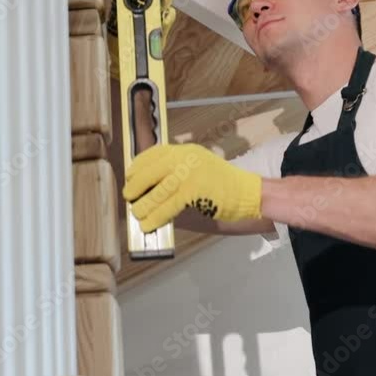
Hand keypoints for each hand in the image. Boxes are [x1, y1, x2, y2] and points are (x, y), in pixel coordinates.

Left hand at [122, 143, 262, 232]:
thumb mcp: (197, 167)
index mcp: (184, 151)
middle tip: (129, 197)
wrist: (247, 193)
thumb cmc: (220, 184)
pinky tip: (149, 224)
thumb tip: (146, 189)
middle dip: (135, 186)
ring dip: (143, 205)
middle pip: (150, 171)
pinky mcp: (194, 191)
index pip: (153, 153)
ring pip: (157, 191)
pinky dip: (156, 217)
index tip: (130, 177)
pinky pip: (168, 206)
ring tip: (137, 214)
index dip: (138, 166)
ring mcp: (189, 174)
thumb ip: (175, 172)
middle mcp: (185, 158)